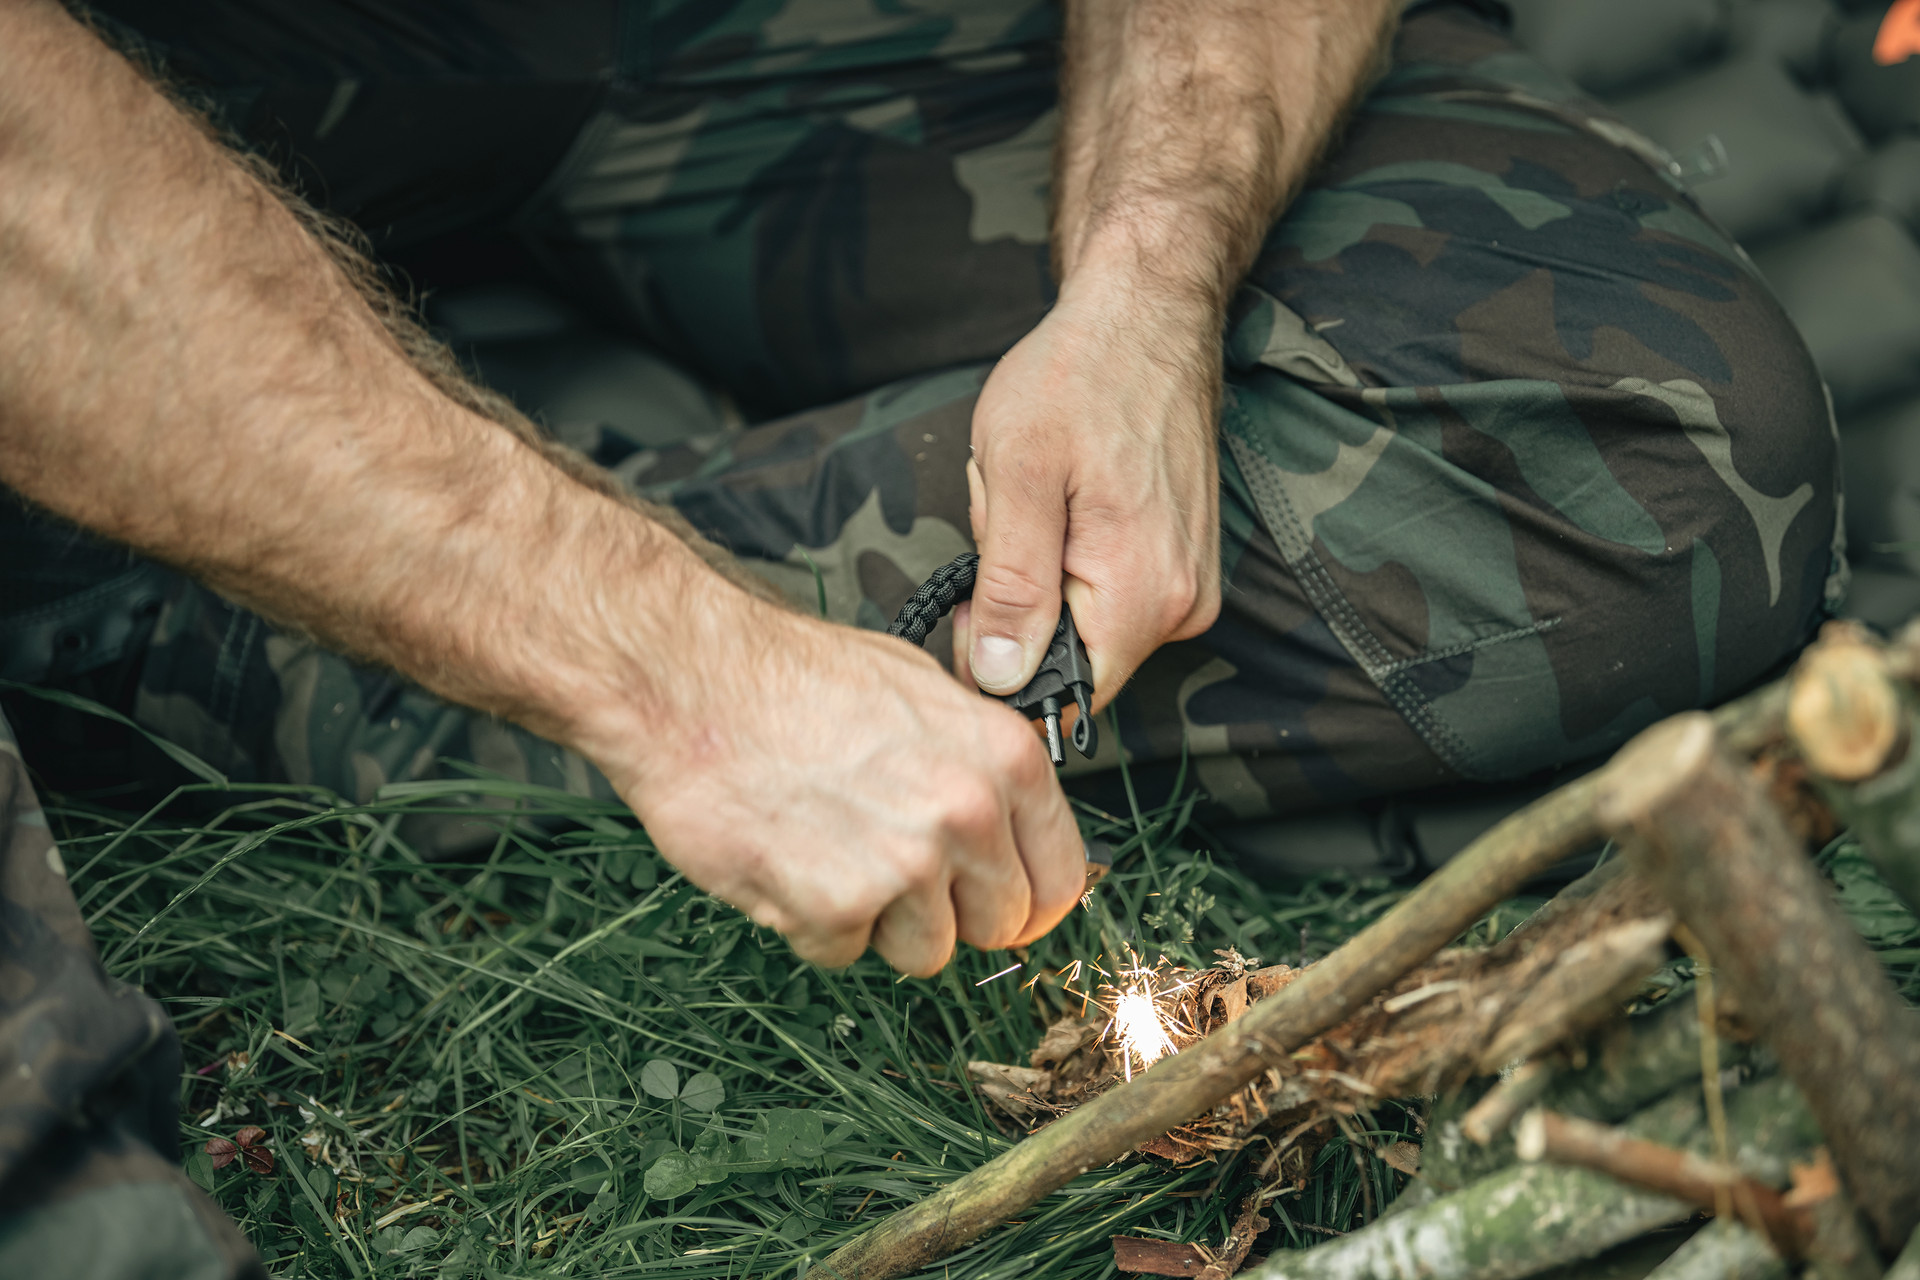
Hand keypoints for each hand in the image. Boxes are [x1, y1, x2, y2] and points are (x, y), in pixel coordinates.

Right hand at [578, 586, 1087, 976]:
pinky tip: (788, 860)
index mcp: (1005, 757)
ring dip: (878, 920)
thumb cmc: (796, 679)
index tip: (990, 898)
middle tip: (888, 866)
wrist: (692, 682)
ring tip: (829, 849)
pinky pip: (844, 953)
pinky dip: (812, 923)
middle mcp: (969, 812)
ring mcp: (906, 864)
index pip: (1060, 877)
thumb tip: (1017, 829)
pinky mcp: (838, 905)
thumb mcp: (924, 692)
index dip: (1021, 897)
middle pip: (998, 925)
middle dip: (947, 911)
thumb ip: (982, 766)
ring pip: (924, 951)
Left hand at [958, 261, 1221, 707]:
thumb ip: (1011, 588)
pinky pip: (1110, 588)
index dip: (1005, 665)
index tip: (978, 601)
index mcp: (1142, 595)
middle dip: (1025, 601)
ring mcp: (1190, 582)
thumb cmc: (1078, 376)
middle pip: (1073, 655)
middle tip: (1014, 515)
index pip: (1064, 694)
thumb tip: (1000, 679)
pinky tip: (1069, 493)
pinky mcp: (1185, 560)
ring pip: (1087, 619)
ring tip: (1044, 492)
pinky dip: (1072, 551)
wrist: (1146, 313)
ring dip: (1045, 570)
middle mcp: (1183, 605)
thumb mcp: (1016, 477)